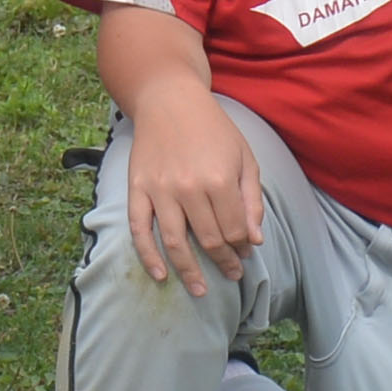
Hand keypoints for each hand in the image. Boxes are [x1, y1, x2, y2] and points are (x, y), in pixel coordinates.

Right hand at [119, 92, 261, 292]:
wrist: (169, 100)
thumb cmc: (213, 128)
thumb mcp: (245, 157)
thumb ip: (252, 199)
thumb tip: (254, 239)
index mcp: (220, 180)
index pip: (234, 230)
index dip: (243, 247)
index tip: (247, 254)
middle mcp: (189, 188)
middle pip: (208, 239)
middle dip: (224, 262)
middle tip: (232, 274)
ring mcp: (159, 190)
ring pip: (175, 242)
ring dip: (190, 271)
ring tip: (201, 289)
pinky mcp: (137, 188)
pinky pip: (140, 228)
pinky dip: (148, 255)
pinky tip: (160, 274)